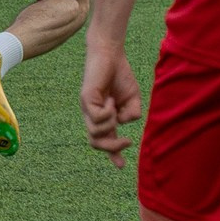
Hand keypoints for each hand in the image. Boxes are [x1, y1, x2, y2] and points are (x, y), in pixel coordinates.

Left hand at [82, 41, 143, 167]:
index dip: (113, 154)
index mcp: (103, 117)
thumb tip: (124, 123)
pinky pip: (97, 117)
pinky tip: (111, 100)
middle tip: (127, 141)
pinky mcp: (86, 99)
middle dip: (112, 148)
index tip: (122, 166)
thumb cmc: (120, 75)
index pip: (104, 140)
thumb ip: (132, 113)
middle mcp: (92, 115)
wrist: (111, 54)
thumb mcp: (133, 98)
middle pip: (96, 142)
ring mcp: (87, 107)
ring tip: (116, 107)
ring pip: (96, 132)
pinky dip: (108, 113)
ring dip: (111, 125)